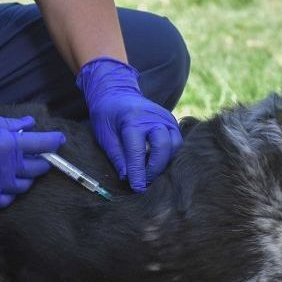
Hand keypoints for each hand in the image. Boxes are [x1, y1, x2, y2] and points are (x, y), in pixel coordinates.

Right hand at [0, 89, 65, 207]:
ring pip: (25, 185)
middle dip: (44, 159)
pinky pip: (7, 200)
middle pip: (39, 168)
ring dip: (28, 176)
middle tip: (40, 154)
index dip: (55, 141)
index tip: (59, 139)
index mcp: (10, 145)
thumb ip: (13, 124)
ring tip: (23, 168)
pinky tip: (8, 183)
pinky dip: (11, 193)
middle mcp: (8, 167)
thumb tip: (30, 124)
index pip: (44, 145)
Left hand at [76, 58, 181, 191]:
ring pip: (175, 146)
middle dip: (155, 169)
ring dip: (165, 163)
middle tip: (145, 183)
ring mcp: (167, 119)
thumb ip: (116, 156)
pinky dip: (170, 156)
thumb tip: (127, 178)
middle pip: (164, 147)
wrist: (117, 92)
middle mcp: (154, 118)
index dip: (138, 173)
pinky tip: (158, 165)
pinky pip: (177, 143)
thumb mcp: (104, 135)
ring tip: (151, 175)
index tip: (138, 189)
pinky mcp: (173, 122)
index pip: (138, 151)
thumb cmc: (107, 115)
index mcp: (133, 120)